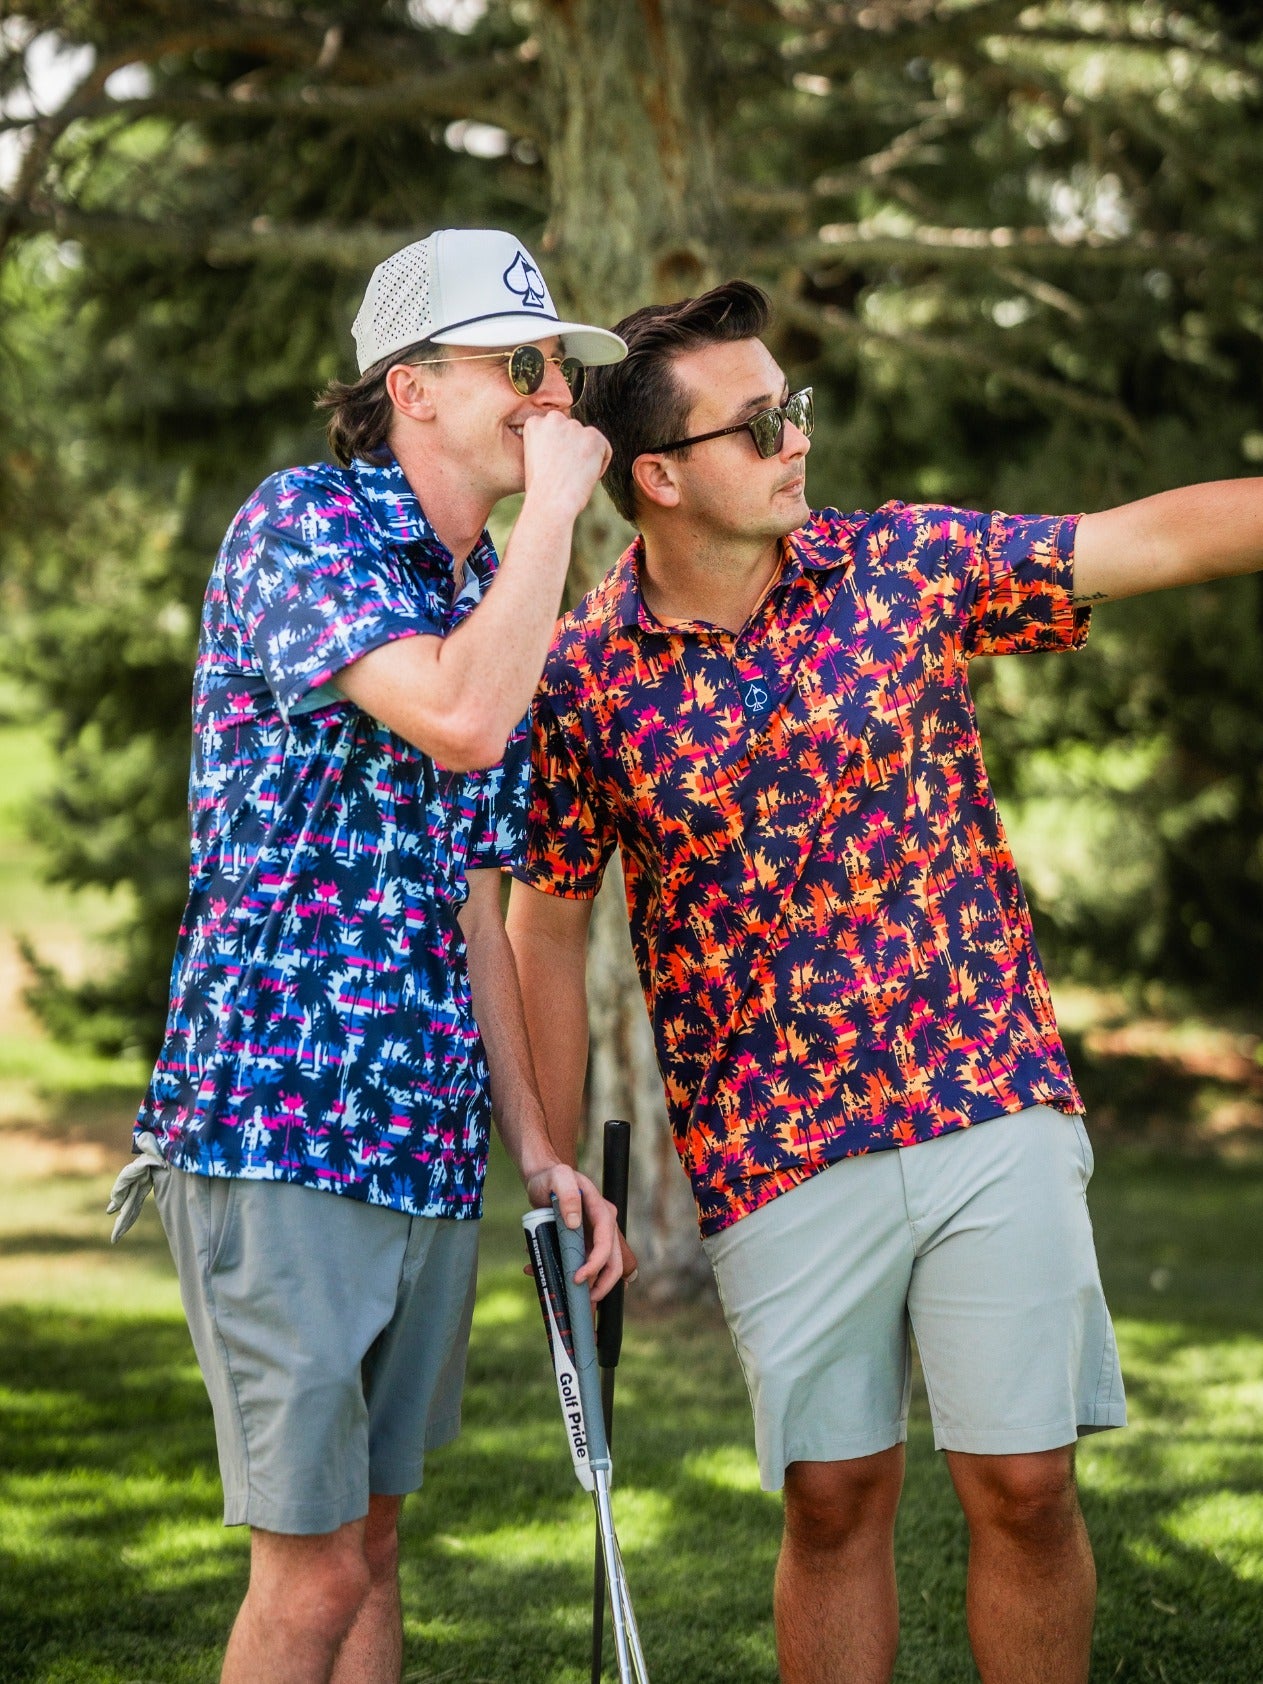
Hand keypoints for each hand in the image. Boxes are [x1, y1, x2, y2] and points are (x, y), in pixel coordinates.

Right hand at [521, 410, 611, 524]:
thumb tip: (568, 443)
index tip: (552, 469)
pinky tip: (584, 478)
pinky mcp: (594, 436)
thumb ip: (549, 443)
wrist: (550, 502)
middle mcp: (554, 419)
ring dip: (585, 459)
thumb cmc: (540, 490)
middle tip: (565, 474)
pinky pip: (605, 450)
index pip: (556, 432)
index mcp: (535, 423)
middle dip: (573, 453)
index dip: (557, 453)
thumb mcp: (535, 459)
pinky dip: (599, 467)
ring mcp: (575, 426)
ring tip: (573, 477)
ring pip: (589, 442)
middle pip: (573, 435)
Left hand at [524, 1161, 622, 1302]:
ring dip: (588, 1286)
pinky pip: (581, 1265)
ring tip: (567, 1297)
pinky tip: (539, 1273)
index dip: (595, 1265)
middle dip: (602, 1285)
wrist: (543, 1178)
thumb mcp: (559, 1177)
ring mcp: (593, 1237)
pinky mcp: (581, 1243)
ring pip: (601, 1269)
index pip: (606, 1245)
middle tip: (583, 1301)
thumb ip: (567, 1194)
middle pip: (614, 1263)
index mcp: (602, 1212)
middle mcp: (603, 1227)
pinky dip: (566, 1275)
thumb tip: (575, 1223)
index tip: (576, 1278)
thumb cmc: (552, 1176)